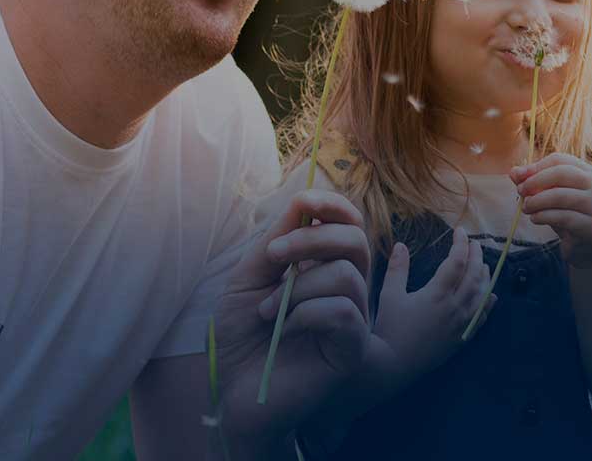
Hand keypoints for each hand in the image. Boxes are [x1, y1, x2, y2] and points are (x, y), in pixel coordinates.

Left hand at [213, 189, 376, 444]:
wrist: (235, 391)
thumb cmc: (243, 337)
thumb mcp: (249, 279)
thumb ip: (276, 241)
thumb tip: (303, 199)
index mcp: (323, 268)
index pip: (348, 223)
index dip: (333, 204)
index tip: (303, 201)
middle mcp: (345, 289)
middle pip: (356, 240)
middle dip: (312, 238)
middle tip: (272, 256)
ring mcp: (352, 319)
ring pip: (347, 275)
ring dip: (298, 287)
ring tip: (266, 311)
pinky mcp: (352, 349)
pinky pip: (344, 311)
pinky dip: (306, 314)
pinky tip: (283, 332)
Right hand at [367, 228, 488, 385]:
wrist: (394, 364)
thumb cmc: (389, 328)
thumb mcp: (390, 295)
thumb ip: (397, 269)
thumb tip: (400, 245)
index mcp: (437, 294)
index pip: (456, 262)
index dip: (460, 244)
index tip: (459, 231)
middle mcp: (454, 308)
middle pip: (474, 276)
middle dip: (476, 256)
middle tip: (474, 243)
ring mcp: (460, 324)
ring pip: (482, 295)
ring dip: (485, 277)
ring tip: (484, 264)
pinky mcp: (461, 338)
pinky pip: (481, 317)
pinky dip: (488, 303)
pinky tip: (491, 296)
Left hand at [514, 152, 591, 267]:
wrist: (588, 247)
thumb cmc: (568, 215)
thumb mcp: (551, 196)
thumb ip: (533, 183)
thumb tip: (514, 172)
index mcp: (587, 172)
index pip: (559, 160)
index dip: (535, 167)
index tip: (518, 177)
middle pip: (560, 173)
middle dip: (535, 181)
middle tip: (520, 191)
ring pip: (560, 196)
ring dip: (536, 201)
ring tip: (525, 208)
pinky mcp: (591, 227)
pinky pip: (562, 217)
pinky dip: (543, 216)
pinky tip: (535, 219)